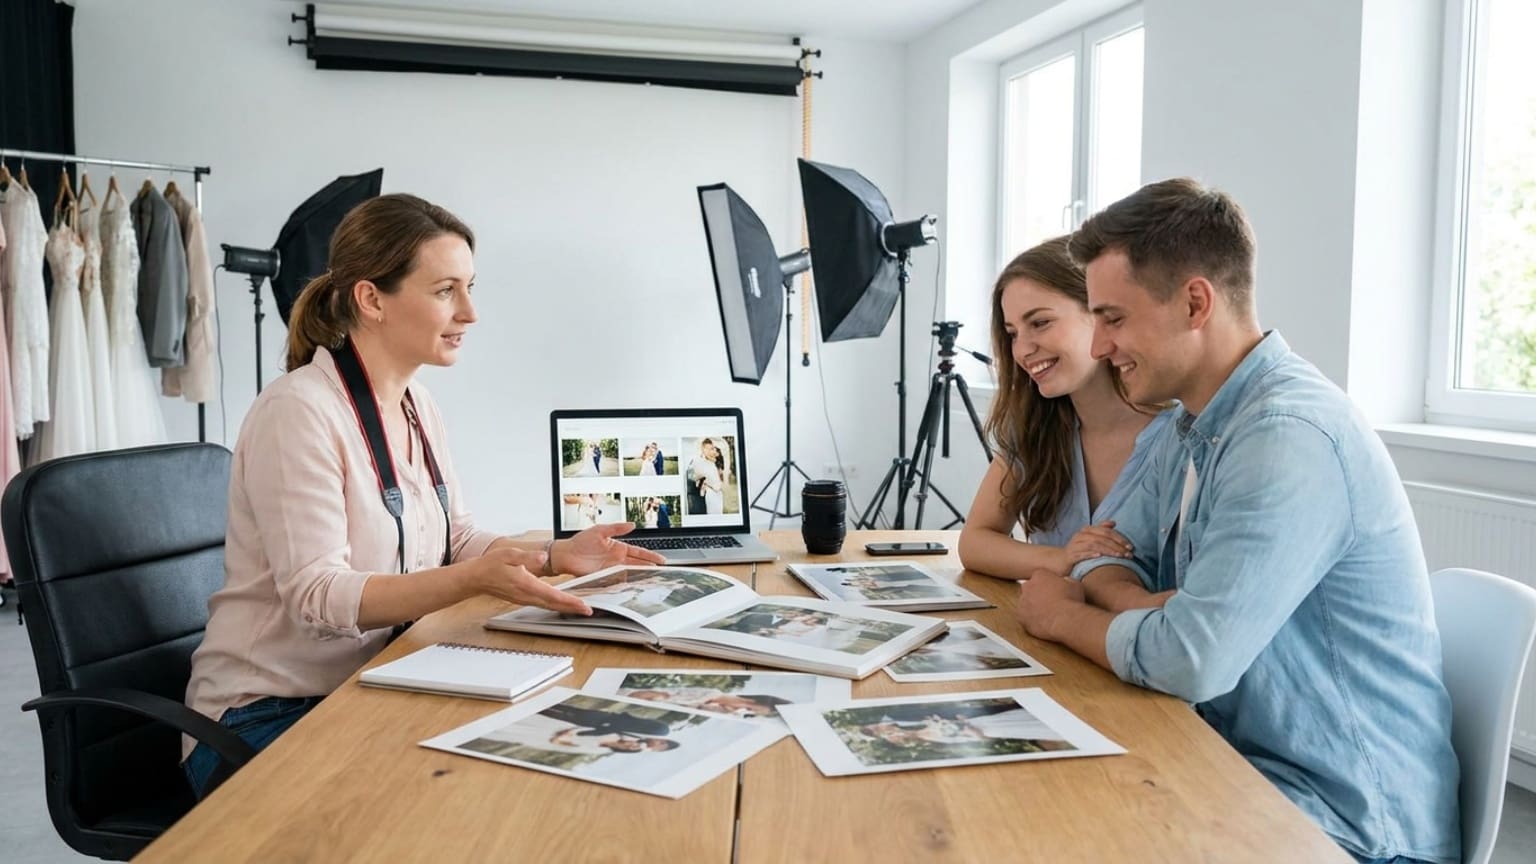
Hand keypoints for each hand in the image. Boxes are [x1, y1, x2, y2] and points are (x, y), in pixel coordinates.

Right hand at [473, 548, 591, 614]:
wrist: (477, 577)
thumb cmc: (491, 565)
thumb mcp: (509, 554)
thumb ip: (527, 557)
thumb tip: (543, 557)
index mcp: (526, 584)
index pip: (553, 595)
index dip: (570, 601)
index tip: (583, 605)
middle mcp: (527, 595)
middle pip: (554, 605)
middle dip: (573, 608)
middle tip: (588, 611)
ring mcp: (525, 599)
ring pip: (549, 606)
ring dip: (566, 608)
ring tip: (580, 609)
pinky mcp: (524, 599)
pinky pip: (543, 604)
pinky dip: (556, 605)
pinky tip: (563, 603)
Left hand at [554, 522, 665, 574]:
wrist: (565, 555)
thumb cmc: (580, 541)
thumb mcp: (599, 530)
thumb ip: (616, 528)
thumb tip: (632, 524)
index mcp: (618, 547)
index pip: (639, 552)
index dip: (651, 556)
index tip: (661, 560)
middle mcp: (617, 559)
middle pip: (638, 564)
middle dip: (650, 568)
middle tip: (662, 573)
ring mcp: (611, 569)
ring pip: (630, 573)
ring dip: (640, 577)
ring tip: (652, 580)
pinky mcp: (604, 577)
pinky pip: (618, 581)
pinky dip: (626, 583)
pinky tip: (634, 586)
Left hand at [1015, 569, 1085, 639]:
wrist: (1064, 618)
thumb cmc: (1071, 600)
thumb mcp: (1075, 584)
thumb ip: (1067, 580)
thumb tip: (1066, 581)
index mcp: (1039, 575)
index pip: (1040, 576)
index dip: (1048, 584)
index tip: (1054, 590)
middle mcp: (1027, 586)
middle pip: (1031, 588)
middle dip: (1038, 594)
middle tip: (1050, 602)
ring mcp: (1022, 602)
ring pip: (1026, 603)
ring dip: (1034, 607)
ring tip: (1047, 614)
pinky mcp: (1020, 616)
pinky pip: (1024, 617)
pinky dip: (1031, 619)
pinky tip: (1042, 622)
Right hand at [1063, 521, 1133, 562]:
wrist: (1060, 561)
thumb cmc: (1079, 550)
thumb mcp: (1090, 539)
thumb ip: (1101, 530)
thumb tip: (1113, 523)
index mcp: (1087, 530)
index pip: (1106, 531)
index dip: (1119, 538)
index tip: (1130, 547)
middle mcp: (1080, 535)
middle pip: (1101, 537)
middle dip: (1116, 545)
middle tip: (1128, 554)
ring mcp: (1075, 545)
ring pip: (1094, 545)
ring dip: (1108, 550)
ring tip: (1119, 556)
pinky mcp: (1070, 556)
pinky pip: (1081, 554)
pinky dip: (1090, 554)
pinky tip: (1099, 557)